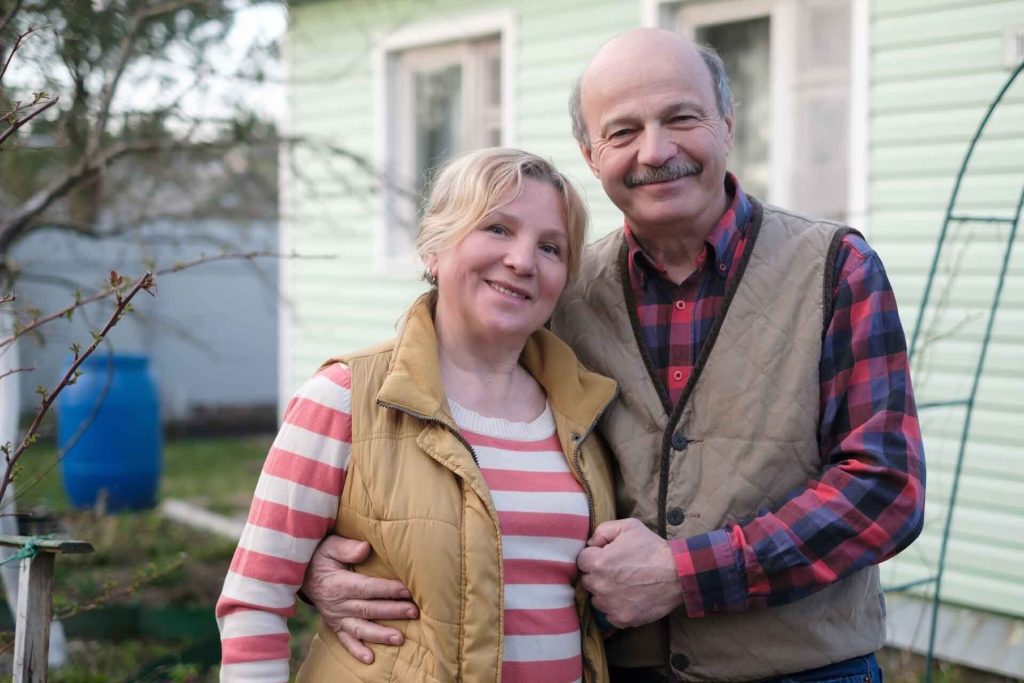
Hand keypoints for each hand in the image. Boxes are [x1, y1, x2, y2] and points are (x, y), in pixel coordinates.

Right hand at [302, 535, 417, 663]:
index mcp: (338, 584)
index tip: (406, 590)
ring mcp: (337, 617)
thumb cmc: (320, 557)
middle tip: (413, 612)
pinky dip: (357, 650)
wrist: (298, 574)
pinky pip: (346, 641)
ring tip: (399, 639)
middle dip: (392, 611)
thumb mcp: (329, 546)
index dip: (386, 589)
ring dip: (380, 635)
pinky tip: (370, 659)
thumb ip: (347, 548)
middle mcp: (338, 604)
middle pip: (368, 609)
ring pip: (360, 628)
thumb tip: (365, 548)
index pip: (366, 588)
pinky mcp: (335, 625)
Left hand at [577, 518, 684, 627]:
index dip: (594, 557)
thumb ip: (602, 530)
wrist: (677, 574)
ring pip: (596, 599)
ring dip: (604, 593)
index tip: (606, 557)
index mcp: (598, 563)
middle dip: (597, 575)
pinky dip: (615, 608)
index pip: (582, 561)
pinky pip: (609, 615)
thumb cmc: (652, 548)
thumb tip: (590, 544)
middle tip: (615, 571)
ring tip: (622, 585)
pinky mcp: (622, 619)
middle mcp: (600, 586)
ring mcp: (610, 605)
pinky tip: (628, 599)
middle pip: (587, 581)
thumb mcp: (628, 527)